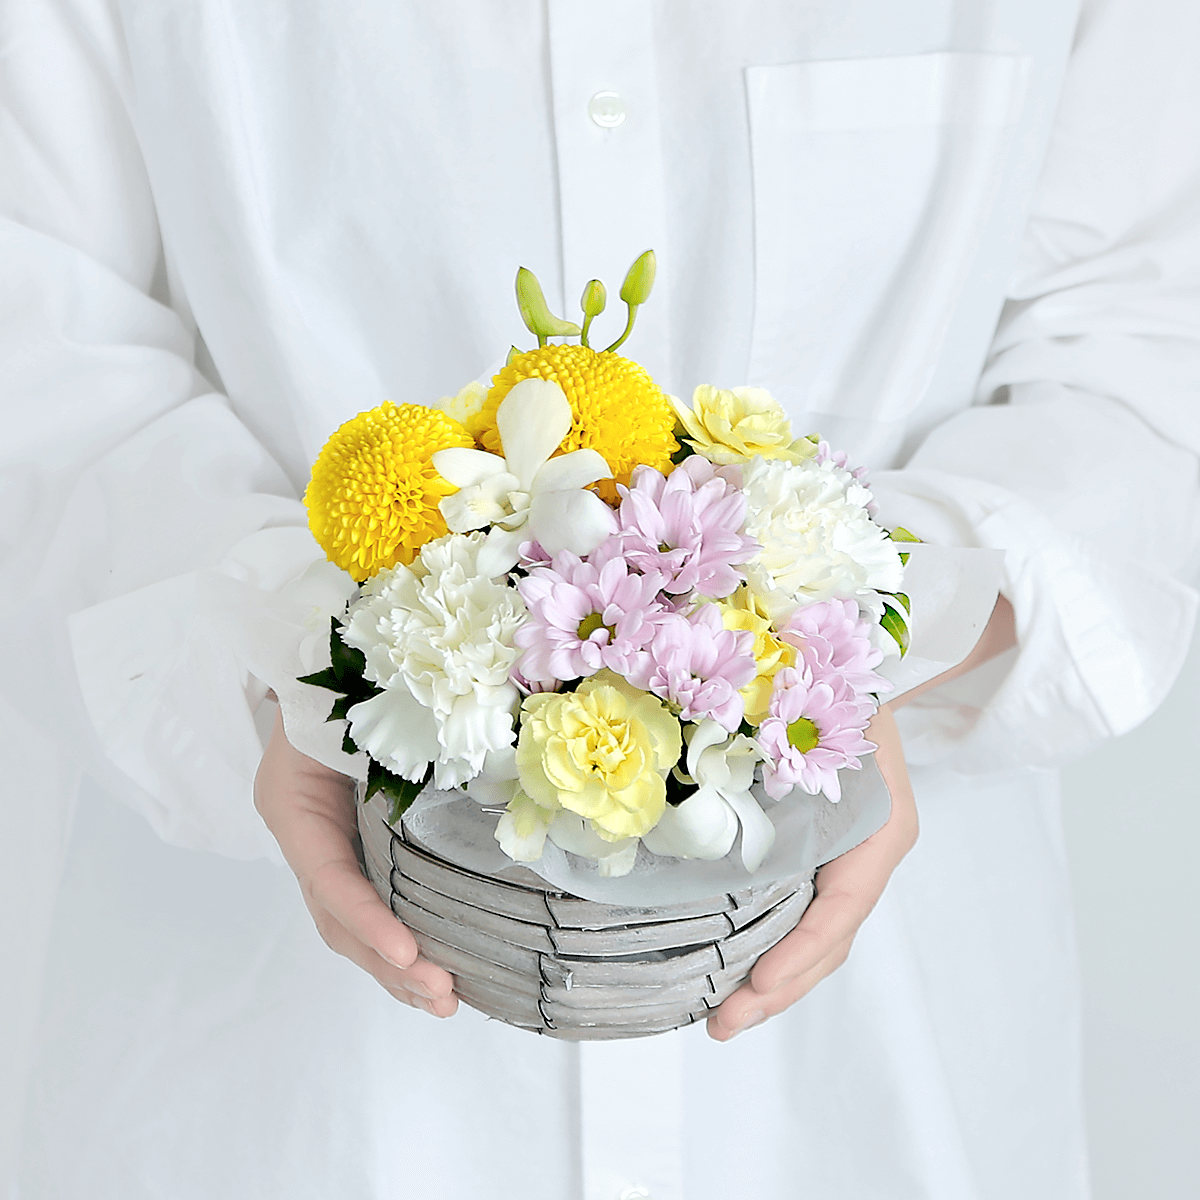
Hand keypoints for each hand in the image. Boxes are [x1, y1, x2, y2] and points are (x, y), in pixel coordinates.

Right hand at [254, 708, 457, 1017]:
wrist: (321, 664)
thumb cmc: (342, 678)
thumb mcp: (354, 710)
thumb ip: (393, 742)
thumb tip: (469, 761)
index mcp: (293, 806)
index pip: (329, 878)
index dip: (367, 919)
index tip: (409, 952)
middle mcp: (304, 836)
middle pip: (338, 919)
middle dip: (390, 963)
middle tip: (443, 995)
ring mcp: (323, 848)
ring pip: (351, 926)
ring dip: (395, 968)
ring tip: (443, 1001)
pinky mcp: (350, 850)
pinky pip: (367, 906)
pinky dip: (395, 942)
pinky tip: (429, 970)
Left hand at [707, 704, 916, 1039]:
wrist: (862, 671)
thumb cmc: (843, 690)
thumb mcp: (825, 722)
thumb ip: (784, 754)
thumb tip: (700, 772)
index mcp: (881, 831)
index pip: (840, 910)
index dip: (800, 952)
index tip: (757, 983)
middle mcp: (869, 856)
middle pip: (829, 942)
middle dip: (779, 989)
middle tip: (723, 1025)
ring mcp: (850, 863)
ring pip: (818, 940)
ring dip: (775, 981)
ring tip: (725, 1016)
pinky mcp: (826, 859)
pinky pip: (805, 915)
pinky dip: (776, 948)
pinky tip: (737, 967)